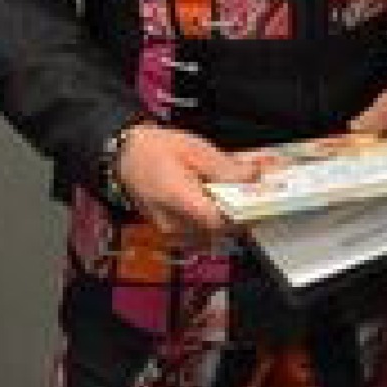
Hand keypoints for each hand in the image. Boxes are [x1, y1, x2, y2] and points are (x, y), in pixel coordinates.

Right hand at [117, 123, 268, 245]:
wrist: (126, 156)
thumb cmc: (158, 148)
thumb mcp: (195, 149)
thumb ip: (225, 166)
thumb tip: (254, 176)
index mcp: (177, 199)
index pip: (218, 222)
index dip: (243, 213)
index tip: (259, 198)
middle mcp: (172, 224)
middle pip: (218, 233)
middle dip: (240, 215)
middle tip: (252, 194)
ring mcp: (170, 234)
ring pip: (211, 238)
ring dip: (228, 221)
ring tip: (236, 197)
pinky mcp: (171, 235)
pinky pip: (200, 237)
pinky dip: (214, 224)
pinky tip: (218, 204)